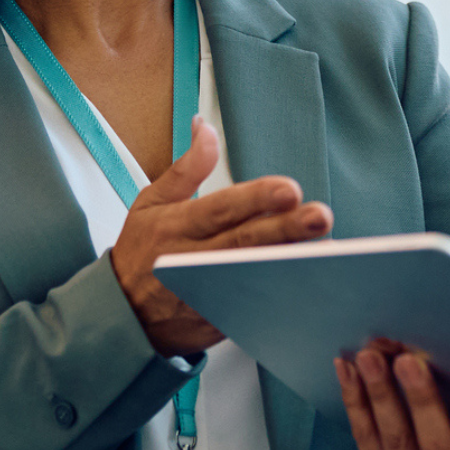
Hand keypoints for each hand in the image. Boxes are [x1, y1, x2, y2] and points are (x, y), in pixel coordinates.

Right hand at [109, 117, 332, 355]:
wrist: (122, 315)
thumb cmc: (140, 252)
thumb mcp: (151, 203)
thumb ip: (186, 168)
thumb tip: (206, 127)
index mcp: (176, 226)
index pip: (221, 209)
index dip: (255, 199)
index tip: (289, 190)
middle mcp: (191, 260)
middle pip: (245, 243)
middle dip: (286, 230)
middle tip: (321, 216)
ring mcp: (205, 295)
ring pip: (253, 278)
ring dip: (291, 264)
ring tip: (327, 251)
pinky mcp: (217, 322)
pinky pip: (253, 309)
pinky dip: (281, 296)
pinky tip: (312, 283)